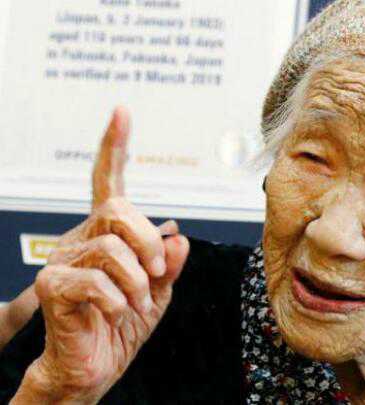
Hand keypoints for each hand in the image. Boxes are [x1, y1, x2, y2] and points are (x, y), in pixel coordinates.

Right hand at [13, 108, 189, 403]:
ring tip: (135, 301)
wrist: (96, 365)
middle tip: (154, 273)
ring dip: (136, 279)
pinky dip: (117, 299)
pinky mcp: (52, 284)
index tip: (122, 113)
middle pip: (118, 209)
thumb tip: (178, 237)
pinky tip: (115, 311)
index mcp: (108, 235)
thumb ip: (168, 262)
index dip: (114, 147)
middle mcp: (82, 237)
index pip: (109, 182)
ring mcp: (63, 258)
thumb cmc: (124, 324)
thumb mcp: (159, 290)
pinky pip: (94, 280)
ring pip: (110, 246)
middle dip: (147, 241)